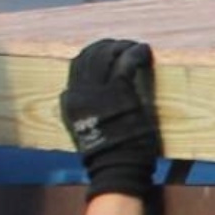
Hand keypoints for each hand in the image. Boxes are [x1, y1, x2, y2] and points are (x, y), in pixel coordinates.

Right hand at [58, 37, 167, 202]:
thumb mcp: (87, 130)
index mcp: (70, 101)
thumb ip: (87, 110)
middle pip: (90, 56)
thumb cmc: (107, 156)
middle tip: (121, 46)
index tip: (105, 51)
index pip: (76, 66)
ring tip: (134, 47)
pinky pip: (126, 62)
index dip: (91, 54)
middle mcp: (80, 92)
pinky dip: (136, 53)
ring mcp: (99, 90)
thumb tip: (95, 99)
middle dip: (106, 47)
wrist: (117, 169)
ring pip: (107, 54)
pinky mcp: (119, 90)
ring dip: (122, 47)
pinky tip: (144, 52)